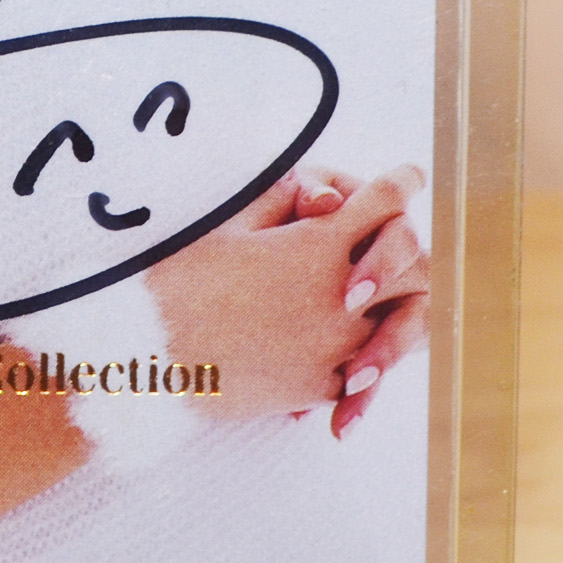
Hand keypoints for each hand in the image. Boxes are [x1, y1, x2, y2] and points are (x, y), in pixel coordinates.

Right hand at [146, 169, 418, 420]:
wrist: (150, 358)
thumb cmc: (178, 283)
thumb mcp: (226, 227)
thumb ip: (278, 202)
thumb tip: (310, 188)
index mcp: (317, 244)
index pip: (384, 201)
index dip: (402, 181)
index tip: (409, 176)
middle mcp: (340, 294)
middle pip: (412, 264)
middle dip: (405, 248)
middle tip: (392, 241)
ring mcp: (336, 345)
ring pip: (399, 324)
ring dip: (392, 307)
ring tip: (374, 301)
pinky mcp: (319, 386)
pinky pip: (363, 373)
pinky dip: (358, 360)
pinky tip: (337, 357)